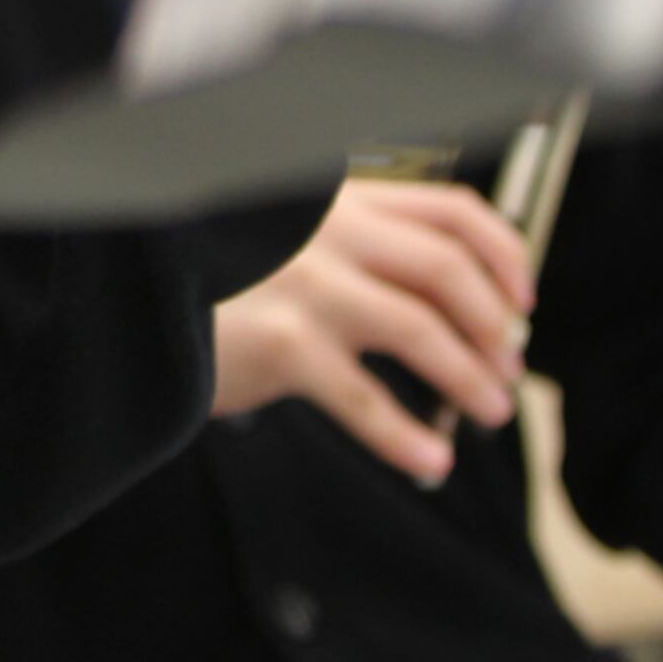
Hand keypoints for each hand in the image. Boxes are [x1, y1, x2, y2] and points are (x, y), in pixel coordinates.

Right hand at [212, 176, 534, 483]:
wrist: (138, 311)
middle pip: (447, 269)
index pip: (451, 210)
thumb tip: (459, 310)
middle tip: (507, 366)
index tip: (524, 301)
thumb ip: (358, 251)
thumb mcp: (291, 242)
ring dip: (470, 378)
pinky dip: (408, 436)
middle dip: (493, 325)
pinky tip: (429, 459)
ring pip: (421, 330)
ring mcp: (307, 285)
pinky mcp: (283, 344)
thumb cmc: (221, 286)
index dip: (504, 256)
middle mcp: (328, 232)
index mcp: (340, 202)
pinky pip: (367, 399)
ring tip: (488, 411)